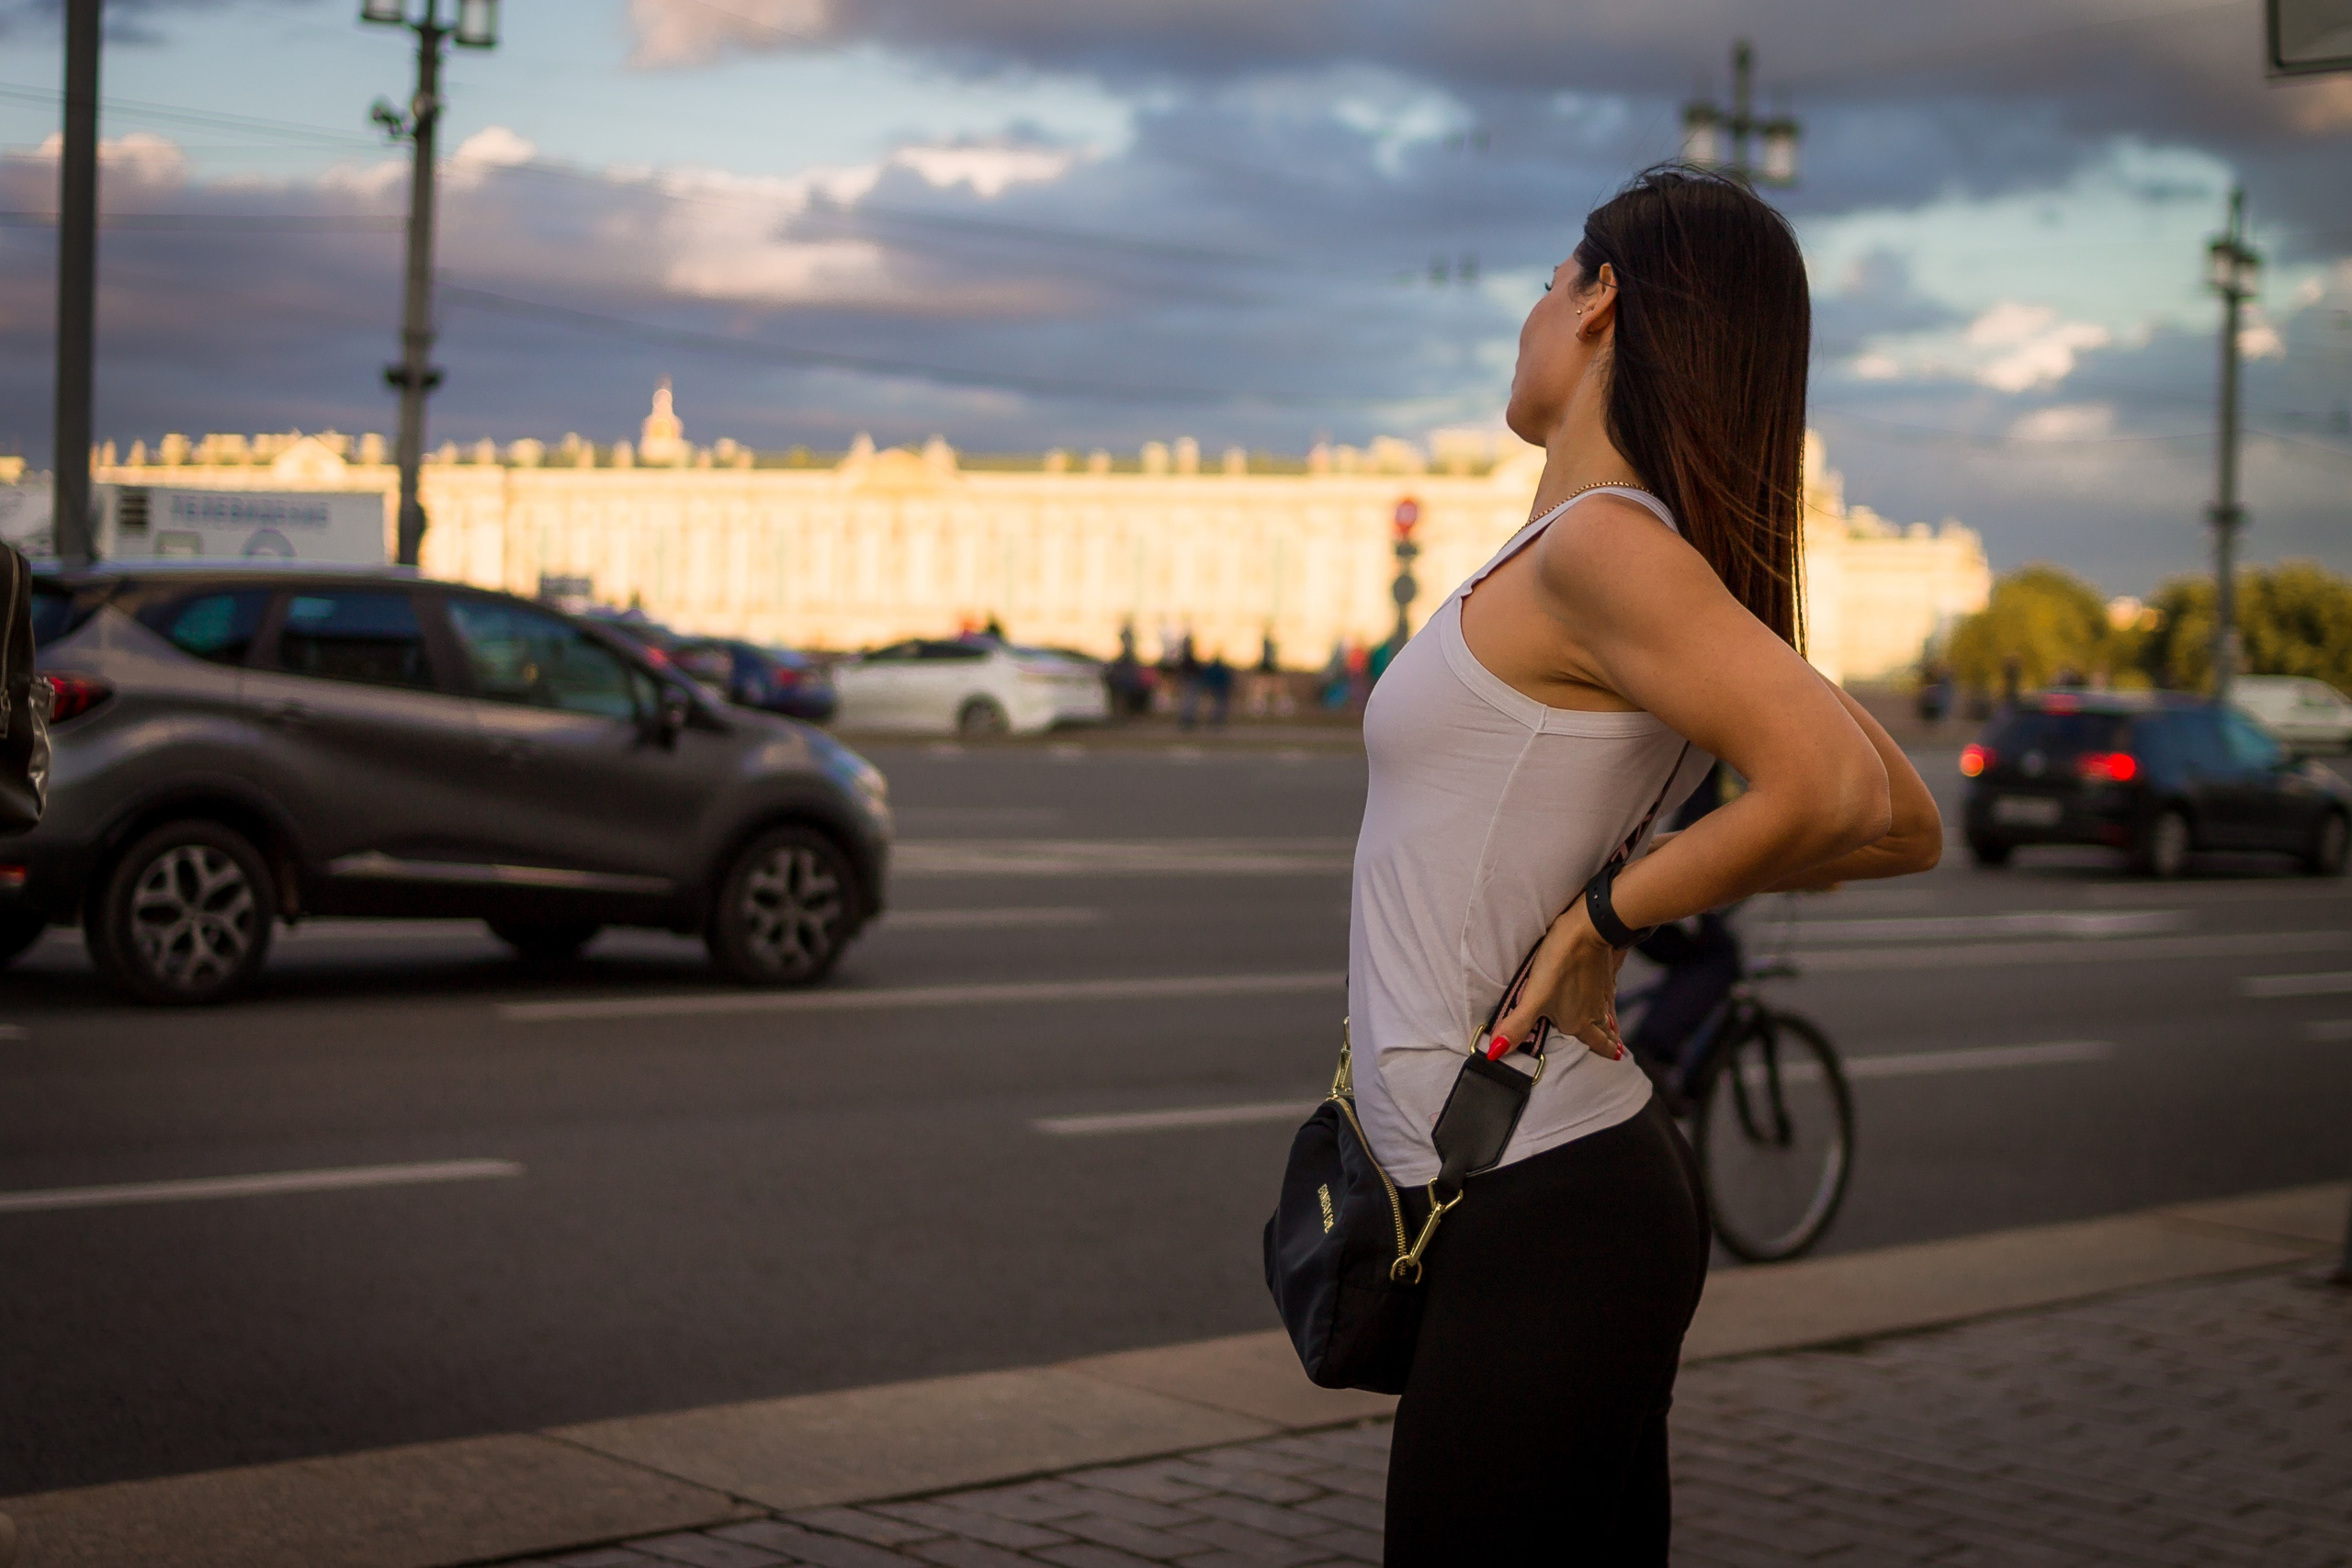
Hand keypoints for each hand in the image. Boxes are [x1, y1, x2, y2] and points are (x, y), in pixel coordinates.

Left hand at [1488, 902, 1628, 1061]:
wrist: (1588, 929)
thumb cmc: (1561, 963)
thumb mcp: (1533, 997)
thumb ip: (1517, 1026)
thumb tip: (1497, 1052)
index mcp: (1578, 1023)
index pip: (1595, 1046)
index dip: (1602, 1054)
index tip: (1612, 1062)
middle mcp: (1594, 1013)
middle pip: (1604, 1035)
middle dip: (1608, 1045)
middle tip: (1615, 1054)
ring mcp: (1601, 994)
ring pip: (1609, 1018)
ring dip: (1611, 1028)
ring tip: (1615, 1036)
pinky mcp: (1604, 975)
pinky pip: (1610, 998)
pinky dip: (1610, 1007)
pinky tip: (1608, 1003)